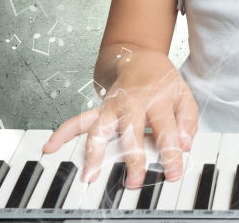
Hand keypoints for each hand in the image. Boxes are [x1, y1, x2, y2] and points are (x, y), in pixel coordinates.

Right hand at [41, 48, 197, 189]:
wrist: (141, 58)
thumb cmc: (163, 83)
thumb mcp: (184, 96)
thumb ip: (187, 121)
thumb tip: (185, 145)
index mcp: (158, 99)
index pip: (166, 128)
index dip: (171, 152)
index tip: (173, 172)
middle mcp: (132, 103)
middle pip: (131, 130)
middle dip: (132, 157)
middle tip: (134, 180)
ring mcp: (113, 106)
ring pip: (100, 128)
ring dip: (94, 151)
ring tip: (90, 174)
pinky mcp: (100, 110)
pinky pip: (78, 121)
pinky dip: (63, 133)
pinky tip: (50, 146)